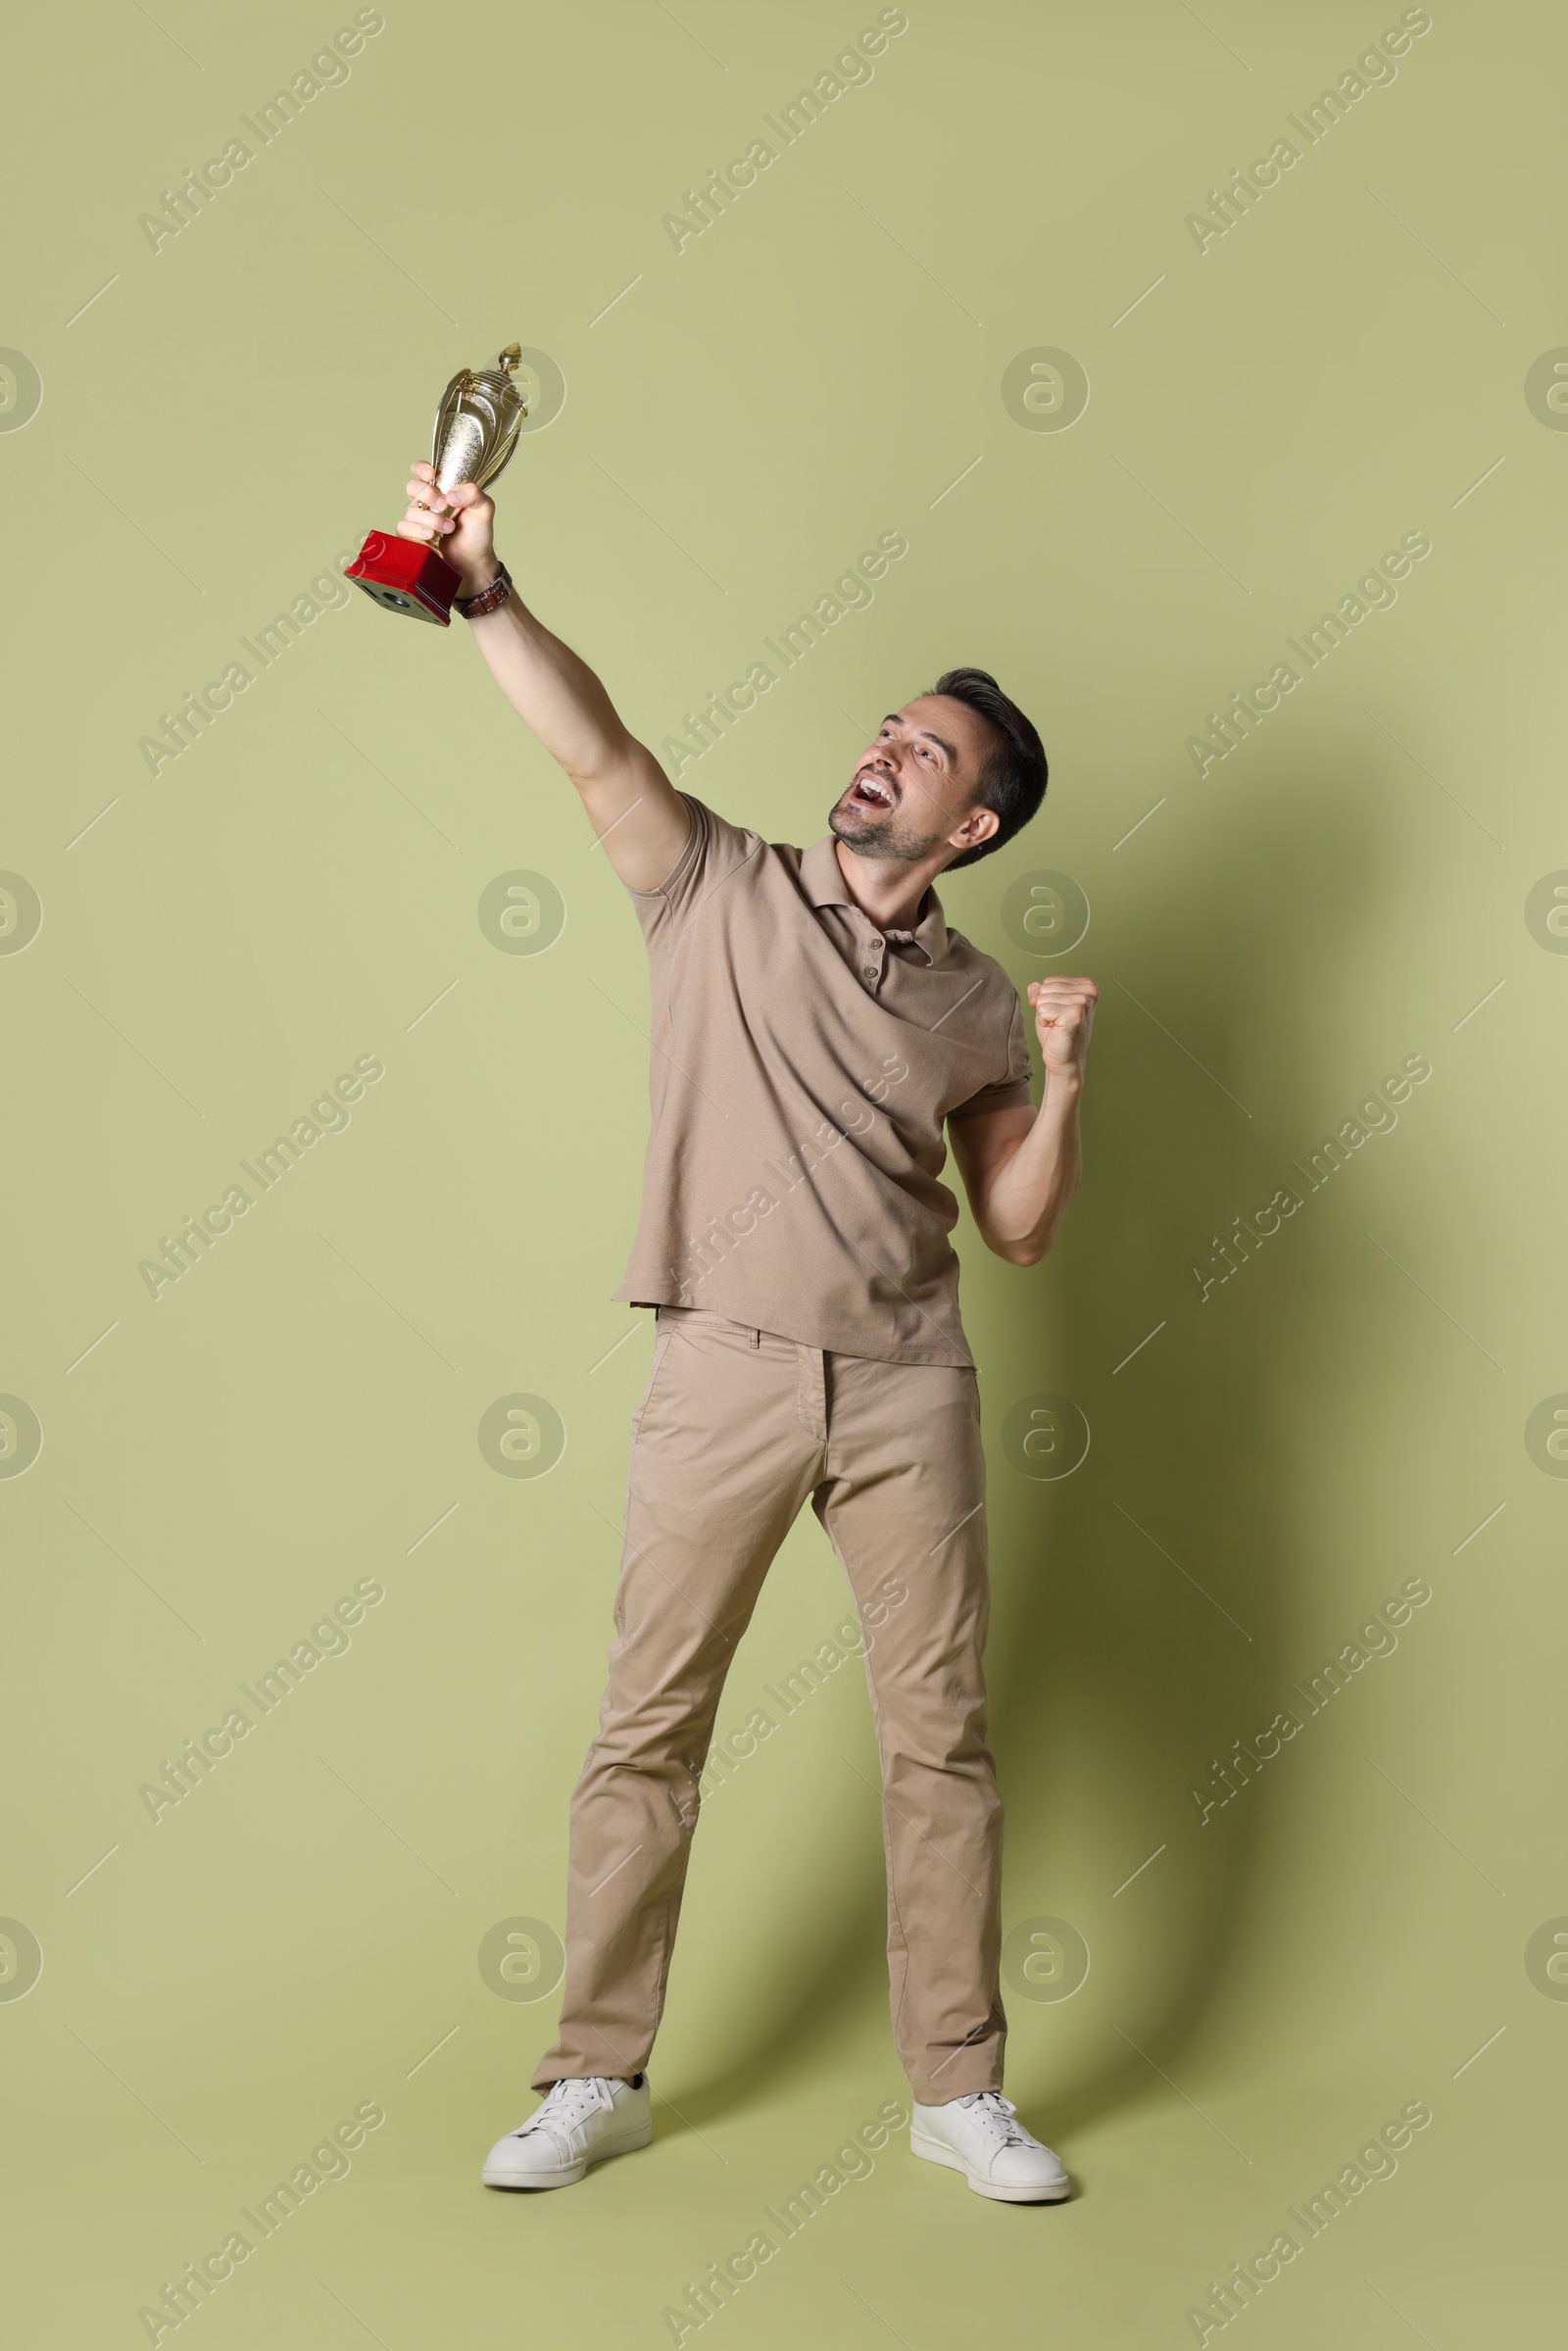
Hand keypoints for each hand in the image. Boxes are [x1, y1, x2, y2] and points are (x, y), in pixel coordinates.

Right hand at [397, 463, 497, 595]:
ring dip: (430, 520)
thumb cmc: (477, 534)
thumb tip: (452, 495)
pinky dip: (418, 533)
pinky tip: (432, 539)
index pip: (421, 471)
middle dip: (428, 495)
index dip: (421, 469)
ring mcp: (417, 520)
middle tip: (444, 506)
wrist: (474, 563)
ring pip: (410, 511)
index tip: (431, 475)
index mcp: (440, 489)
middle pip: (413, 488)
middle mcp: (426, 502)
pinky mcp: (412, 538)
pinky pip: (404, 530)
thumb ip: (474, 494)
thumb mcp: (484, 509)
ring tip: (448, 529)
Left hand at [1027, 976, 1096, 1083]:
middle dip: (1045, 1006)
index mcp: (1088, 985)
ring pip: (1043, 998)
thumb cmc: (1057, 1032)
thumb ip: (1040, 990)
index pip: (1050, 981)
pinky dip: (1044, 1022)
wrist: (1064, 1059)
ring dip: (1045, 1015)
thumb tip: (1034, 986)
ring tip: (1058, 1026)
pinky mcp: (1075, 1014)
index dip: (1048, 999)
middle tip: (1059, 1021)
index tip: (1060, 1014)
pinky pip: (1042, 1009)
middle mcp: (1089, 991)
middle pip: (1046, 988)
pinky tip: (1056, 1030)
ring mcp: (1084, 1002)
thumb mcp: (1048, 1004)